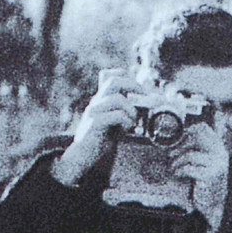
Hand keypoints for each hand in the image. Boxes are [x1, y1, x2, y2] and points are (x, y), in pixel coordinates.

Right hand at [52, 69, 138, 185]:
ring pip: (117, 98)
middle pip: (114, 81)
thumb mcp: (116, 122)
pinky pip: (116, 114)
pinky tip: (126, 130)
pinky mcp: (94, 124)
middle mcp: (96, 102)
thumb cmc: (101, 139)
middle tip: (144, 100)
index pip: (109, 75)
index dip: (127, 79)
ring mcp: (94, 111)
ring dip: (131, 110)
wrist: (83, 157)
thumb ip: (127, 111)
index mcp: (101, 99)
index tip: (141, 92)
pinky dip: (126, 120)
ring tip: (132, 123)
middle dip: (134, 87)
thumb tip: (148, 101)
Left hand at [171, 121, 229, 232]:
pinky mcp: (211, 176)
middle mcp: (220, 153)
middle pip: (196, 137)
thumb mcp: (202, 163)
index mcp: (218, 147)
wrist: (211, 206)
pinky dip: (179, 171)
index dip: (186, 132)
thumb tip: (171, 138)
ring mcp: (217, 164)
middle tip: (171, 155)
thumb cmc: (203, 183)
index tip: (176, 142)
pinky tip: (177, 175)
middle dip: (179, 145)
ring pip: (190, 154)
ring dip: (176, 161)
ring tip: (173, 167)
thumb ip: (194, 148)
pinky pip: (189, 168)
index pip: (202, 127)